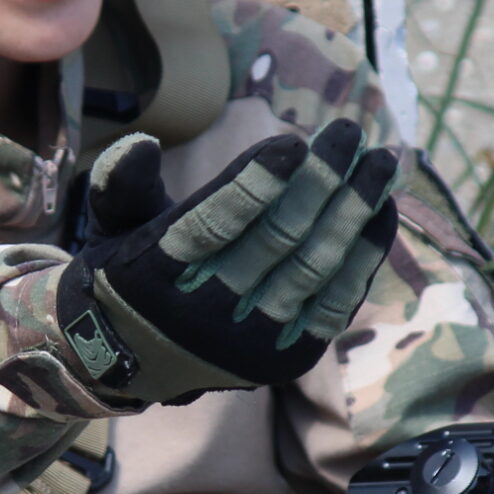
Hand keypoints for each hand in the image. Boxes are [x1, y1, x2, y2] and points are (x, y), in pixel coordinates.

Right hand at [54, 119, 399, 404]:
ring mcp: (248, 345)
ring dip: (354, 212)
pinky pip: (335, 302)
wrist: (136, 361)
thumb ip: (120, 183)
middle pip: (275, 241)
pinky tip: (384, 210)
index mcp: (151, 276)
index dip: (255, 184)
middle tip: (348, 132)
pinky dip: (363, 256)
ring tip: (382, 163)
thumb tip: (141, 142)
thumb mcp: (109, 226)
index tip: (294, 141)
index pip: (210, 224)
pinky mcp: (286, 360)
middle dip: (320, 182)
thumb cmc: (129, 272)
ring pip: (313, 269)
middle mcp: (200, 317)